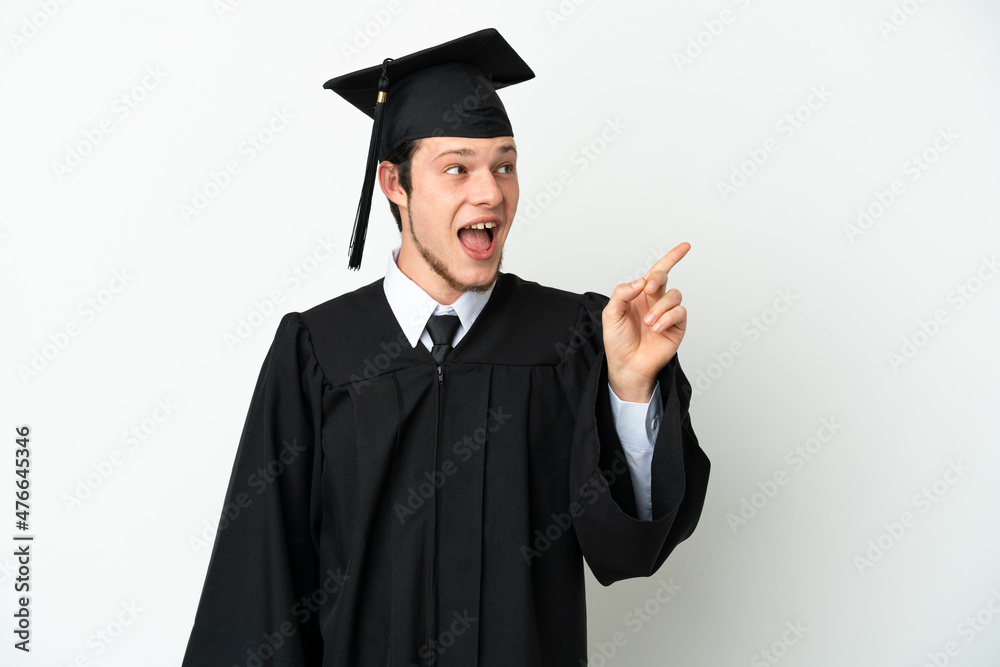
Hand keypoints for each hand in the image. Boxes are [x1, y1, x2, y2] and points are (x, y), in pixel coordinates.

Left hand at [603, 242, 689, 401]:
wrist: (627, 365)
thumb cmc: (618, 341)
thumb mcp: (611, 314)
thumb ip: (622, 293)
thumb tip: (640, 281)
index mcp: (640, 295)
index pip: (657, 272)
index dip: (672, 257)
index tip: (686, 246)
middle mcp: (655, 301)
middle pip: (665, 277)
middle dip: (659, 278)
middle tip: (650, 288)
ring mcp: (667, 313)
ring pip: (674, 295)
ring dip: (660, 307)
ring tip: (648, 323)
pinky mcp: (677, 326)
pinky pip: (679, 313)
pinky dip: (667, 318)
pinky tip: (656, 328)